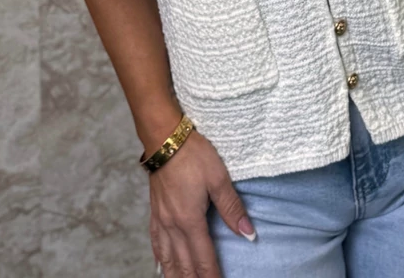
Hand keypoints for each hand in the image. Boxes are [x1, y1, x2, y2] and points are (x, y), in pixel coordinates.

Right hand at [147, 128, 255, 276]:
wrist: (165, 138)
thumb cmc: (194, 155)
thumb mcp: (218, 178)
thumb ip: (232, 208)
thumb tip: (248, 234)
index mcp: (190, 220)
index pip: (204, 259)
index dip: (212, 276)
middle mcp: (174, 226)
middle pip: (184, 264)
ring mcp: (162, 220)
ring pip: (167, 259)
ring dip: (176, 276)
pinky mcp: (155, 212)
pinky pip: (156, 244)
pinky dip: (160, 260)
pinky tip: (161, 268)